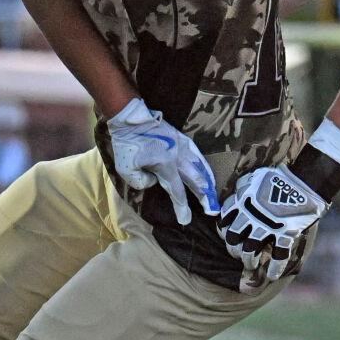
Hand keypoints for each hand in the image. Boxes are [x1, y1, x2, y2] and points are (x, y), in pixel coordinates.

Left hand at [105, 98, 218, 226]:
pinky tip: (207, 172)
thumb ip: (141, 182)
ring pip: (200, 168)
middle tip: (212, 210)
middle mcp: (178, 157)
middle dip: (204, 197)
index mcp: (165, 165)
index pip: (177, 191)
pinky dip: (204, 166)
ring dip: (208, 183)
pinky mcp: (182, 139)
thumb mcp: (125, 169)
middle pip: (196, 181)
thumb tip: (155, 181)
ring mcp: (182, 147)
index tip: (186, 220)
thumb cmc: (126, 145)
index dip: (182, 207)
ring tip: (213, 194)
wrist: (130, 119)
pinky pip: (198, 155)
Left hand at [217, 164, 326, 291]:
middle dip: (233, 249)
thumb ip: (242, 188)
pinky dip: (274, 268)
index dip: (224, 232)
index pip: (224, 222)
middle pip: (233, 239)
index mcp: (242, 203)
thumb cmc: (278, 178)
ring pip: (250, 250)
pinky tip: (271, 275)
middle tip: (238, 254)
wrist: (303, 181)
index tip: (227, 237)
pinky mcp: (285, 234)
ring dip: (248, 261)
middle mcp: (251, 217)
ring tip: (250, 265)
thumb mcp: (253, 178)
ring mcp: (268, 227)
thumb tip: (236, 196)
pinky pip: (278, 256)